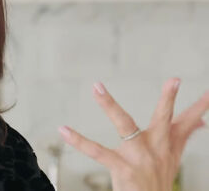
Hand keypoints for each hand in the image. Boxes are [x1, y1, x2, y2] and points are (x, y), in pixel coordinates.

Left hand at [57, 78, 207, 190]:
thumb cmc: (158, 178)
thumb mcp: (172, 157)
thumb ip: (182, 136)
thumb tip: (201, 121)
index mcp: (168, 144)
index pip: (187, 122)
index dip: (199, 107)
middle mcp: (157, 147)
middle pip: (164, 119)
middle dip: (168, 100)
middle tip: (174, 80)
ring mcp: (139, 156)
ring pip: (125, 124)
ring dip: (109, 105)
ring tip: (97, 87)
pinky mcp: (121, 167)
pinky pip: (97, 152)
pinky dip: (78, 141)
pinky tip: (63, 130)